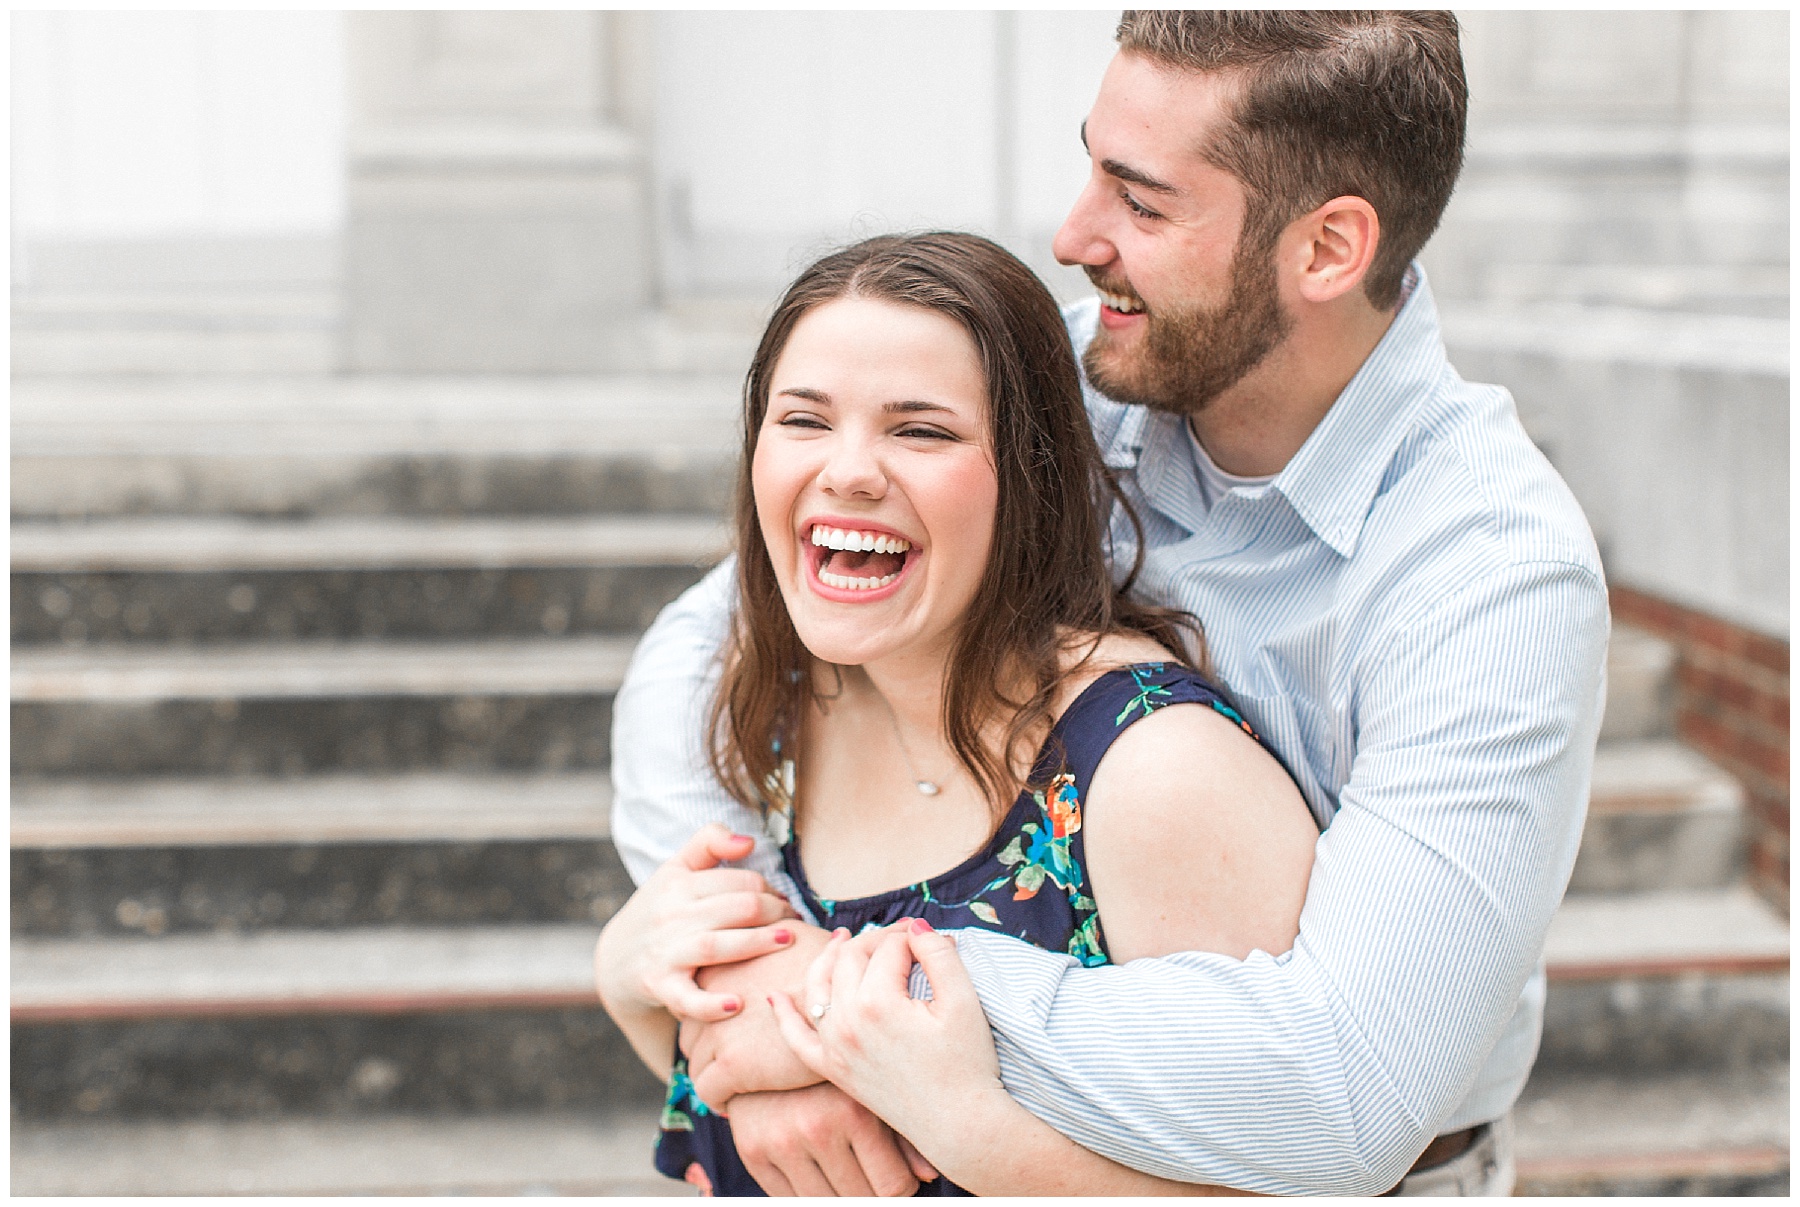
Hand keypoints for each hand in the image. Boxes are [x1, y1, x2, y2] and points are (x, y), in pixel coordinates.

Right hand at [594, 824, 797, 1022]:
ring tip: (788, 941)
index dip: (771, 889)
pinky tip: (738, 1004)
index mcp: (678, 884)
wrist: (615, 960)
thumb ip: (708, 843)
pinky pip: (687, 998)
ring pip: (716, 946)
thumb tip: (748, 842)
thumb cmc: (659, 910)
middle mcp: (671, 915)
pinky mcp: (659, 986)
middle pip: (736, 908)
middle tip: (795, 923)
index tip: (785, 902)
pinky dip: (711, 1004)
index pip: (739, 881)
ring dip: (757, 943)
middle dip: (775, 913)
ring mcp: (665, 952)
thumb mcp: (675, 869)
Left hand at [680, 925, 834, 1110]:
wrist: (854, 1006)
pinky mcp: (732, 1063)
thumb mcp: (802, 934)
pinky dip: (718, 1100)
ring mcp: (720, 1028)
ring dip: (712, 1073)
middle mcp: (714, 991)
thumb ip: (778, 931)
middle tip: (733, 1058)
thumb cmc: (837, 970)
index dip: (716, 1012)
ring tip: (733, 1085)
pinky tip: (732, 1104)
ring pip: (696, 1060)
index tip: (733, 1025)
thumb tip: (783, 924)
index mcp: (726, 960)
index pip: (701, 991)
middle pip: (692, 1027)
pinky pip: (707, 1090)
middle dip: (709, 1045)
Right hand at [728, 1083, 939, 1196]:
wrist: (767, 1037)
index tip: (899, 1177)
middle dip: (873, 1192)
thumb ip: (903, 1132)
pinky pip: (790, 1200)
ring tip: (850, 1171)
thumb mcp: (872, 1088)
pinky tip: (821, 1171)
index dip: (902, 1187)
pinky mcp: (752, 1151)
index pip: (892, 1187)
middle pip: (861, 1199)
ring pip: (826, 1205)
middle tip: (875, 1175)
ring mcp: (780, 1142)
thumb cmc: (833, 1066)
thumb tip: (928, 1175)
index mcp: (853, 1110)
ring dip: (842, 1194)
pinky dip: (810, 1193)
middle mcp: (815, 1127)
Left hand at [772, 921, 1001, 1168]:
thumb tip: (914, 925)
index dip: (912, 936)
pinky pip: (796, 1039)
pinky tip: (776, 997)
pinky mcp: (832, 1069)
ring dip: (829, 958)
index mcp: (877, 1002)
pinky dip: (784, 1016)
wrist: (958, 1125)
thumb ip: (938, 954)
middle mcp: (845, 1022)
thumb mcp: (964, 1001)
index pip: (888, 947)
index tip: (931, 939)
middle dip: (875, 940)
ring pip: (818, 986)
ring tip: (844, 940)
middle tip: (901, 939)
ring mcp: (834, 1047)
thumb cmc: (967, 1064)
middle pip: (850, 958)